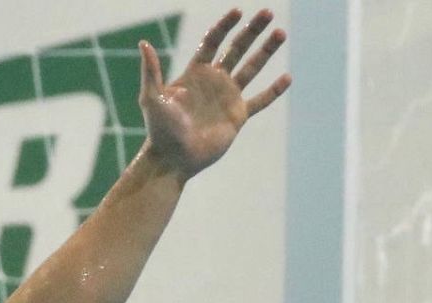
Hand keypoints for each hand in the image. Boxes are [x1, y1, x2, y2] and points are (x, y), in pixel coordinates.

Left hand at [138, 8, 291, 180]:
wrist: (174, 159)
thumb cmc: (160, 130)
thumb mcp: (151, 98)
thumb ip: (151, 71)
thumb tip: (144, 43)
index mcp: (195, 73)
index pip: (213, 41)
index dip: (224, 25)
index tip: (238, 11)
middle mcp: (214, 81)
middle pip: (237, 48)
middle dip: (252, 31)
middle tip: (268, 13)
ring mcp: (227, 97)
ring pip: (252, 69)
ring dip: (266, 51)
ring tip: (281, 33)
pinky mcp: (237, 116)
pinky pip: (260, 100)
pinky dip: (274, 90)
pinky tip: (287, 77)